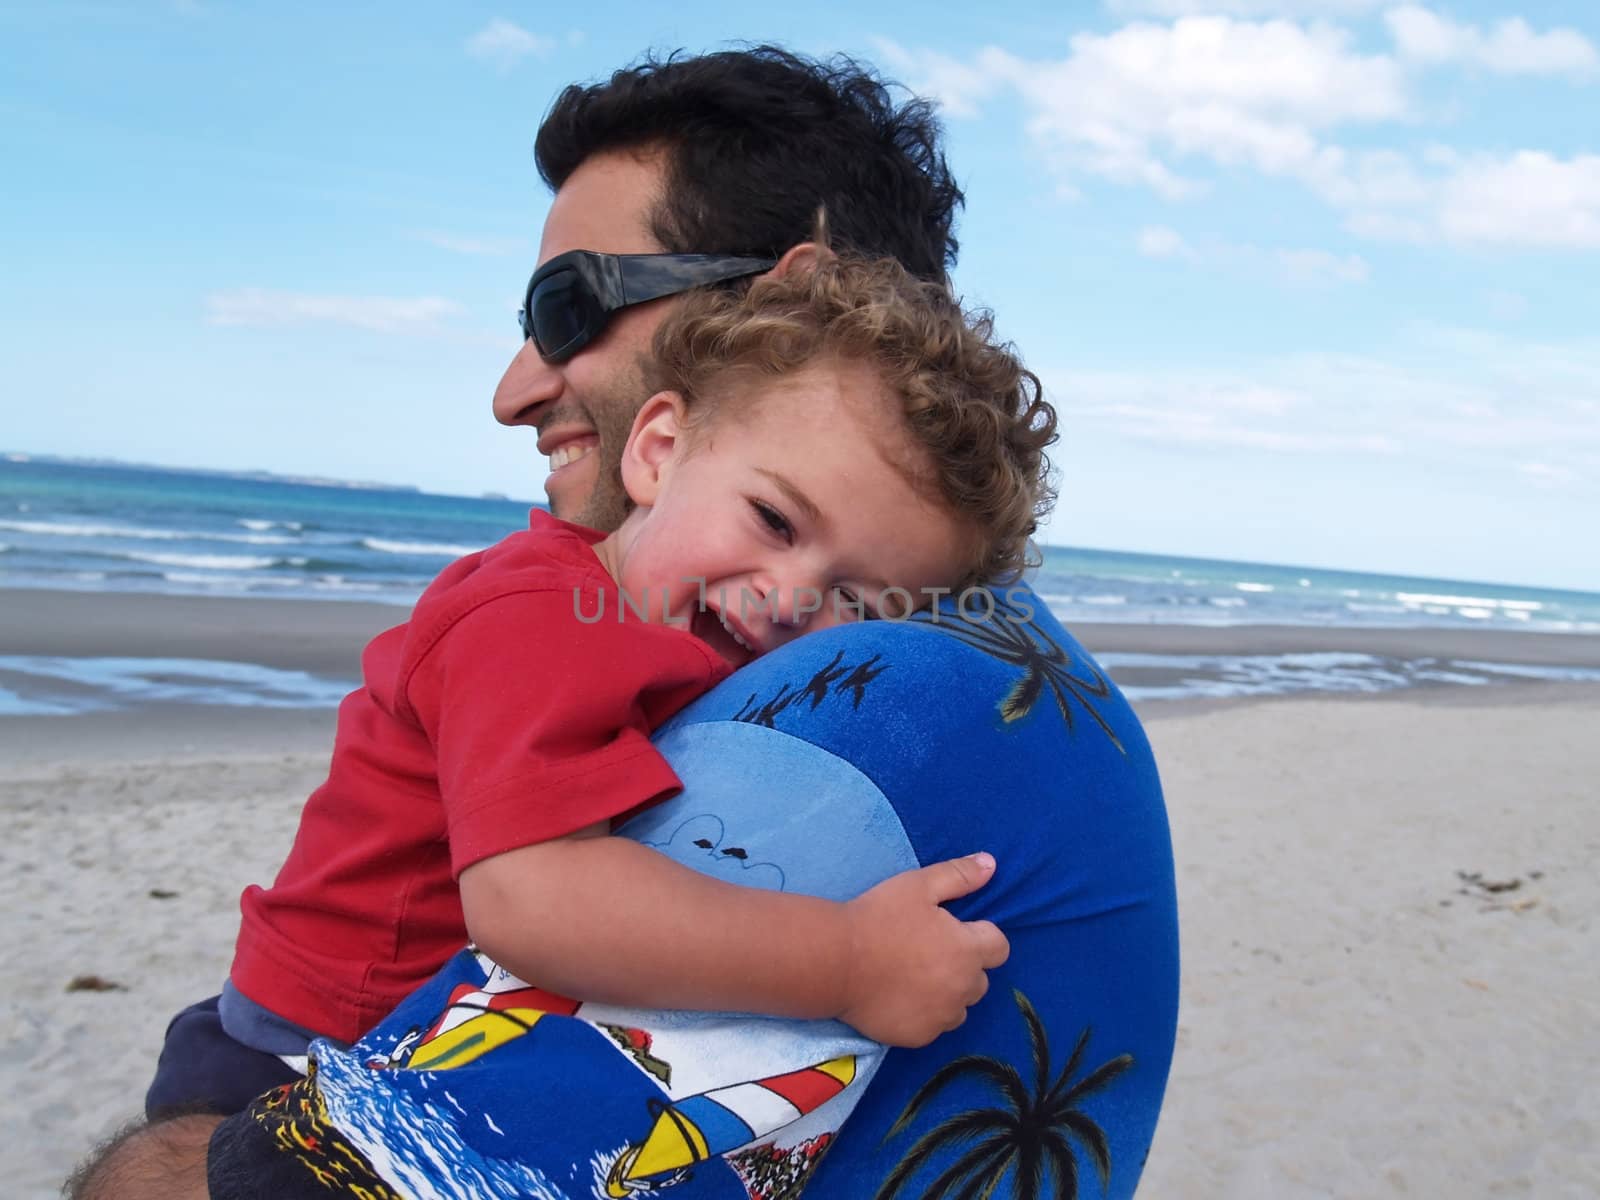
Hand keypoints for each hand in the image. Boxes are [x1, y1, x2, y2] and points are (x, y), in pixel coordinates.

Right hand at [837, 852, 1009, 1047]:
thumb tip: (992, 864)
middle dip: (963, 966)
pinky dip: (925, 1014)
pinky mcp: (919, 1036)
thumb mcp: (919, 885)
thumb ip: (960, 875)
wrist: (835, 962)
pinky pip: (934, 1026)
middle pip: (980, 980)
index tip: (952, 930)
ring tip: (914, 977)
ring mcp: (941, 1017)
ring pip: (959, 1007)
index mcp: (968, 950)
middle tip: (927, 952)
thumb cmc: (878, 918)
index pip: (999, 948)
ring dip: (947, 994)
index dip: (980, 936)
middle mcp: (963, 988)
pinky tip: (899, 997)